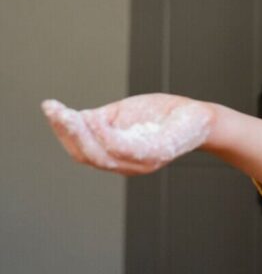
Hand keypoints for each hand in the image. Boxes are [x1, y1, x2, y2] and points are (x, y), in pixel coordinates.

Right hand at [41, 94, 211, 174]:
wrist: (199, 118)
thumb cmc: (162, 116)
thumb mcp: (122, 115)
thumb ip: (98, 119)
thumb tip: (69, 117)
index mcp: (115, 155)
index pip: (81, 149)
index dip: (63, 131)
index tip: (50, 108)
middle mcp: (125, 165)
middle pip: (86, 155)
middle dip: (66, 132)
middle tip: (54, 111)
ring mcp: (140, 163)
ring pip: (101, 155)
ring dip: (80, 134)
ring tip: (67, 115)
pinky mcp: (156, 154)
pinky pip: (125, 149)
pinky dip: (106, 137)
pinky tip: (96, 121)